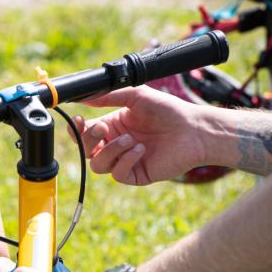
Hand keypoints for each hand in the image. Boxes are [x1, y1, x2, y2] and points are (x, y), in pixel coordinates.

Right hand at [69, 86, 209, 184]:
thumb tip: (83, 97)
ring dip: (111, 151)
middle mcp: (116, 145)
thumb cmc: (169, 111)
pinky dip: (126, 160)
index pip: (84, 133)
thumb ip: (109, 96)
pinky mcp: (136, 175)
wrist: (194, 130)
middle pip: (86, 151)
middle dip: (89, 140)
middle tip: (103, 128)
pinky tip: (141, 150)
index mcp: (113, 127)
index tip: (78, 121)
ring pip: (98, 165)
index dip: (77, 130)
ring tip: (131, 140)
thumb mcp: (137, 96)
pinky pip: (118, 174)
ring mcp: (125, 162)